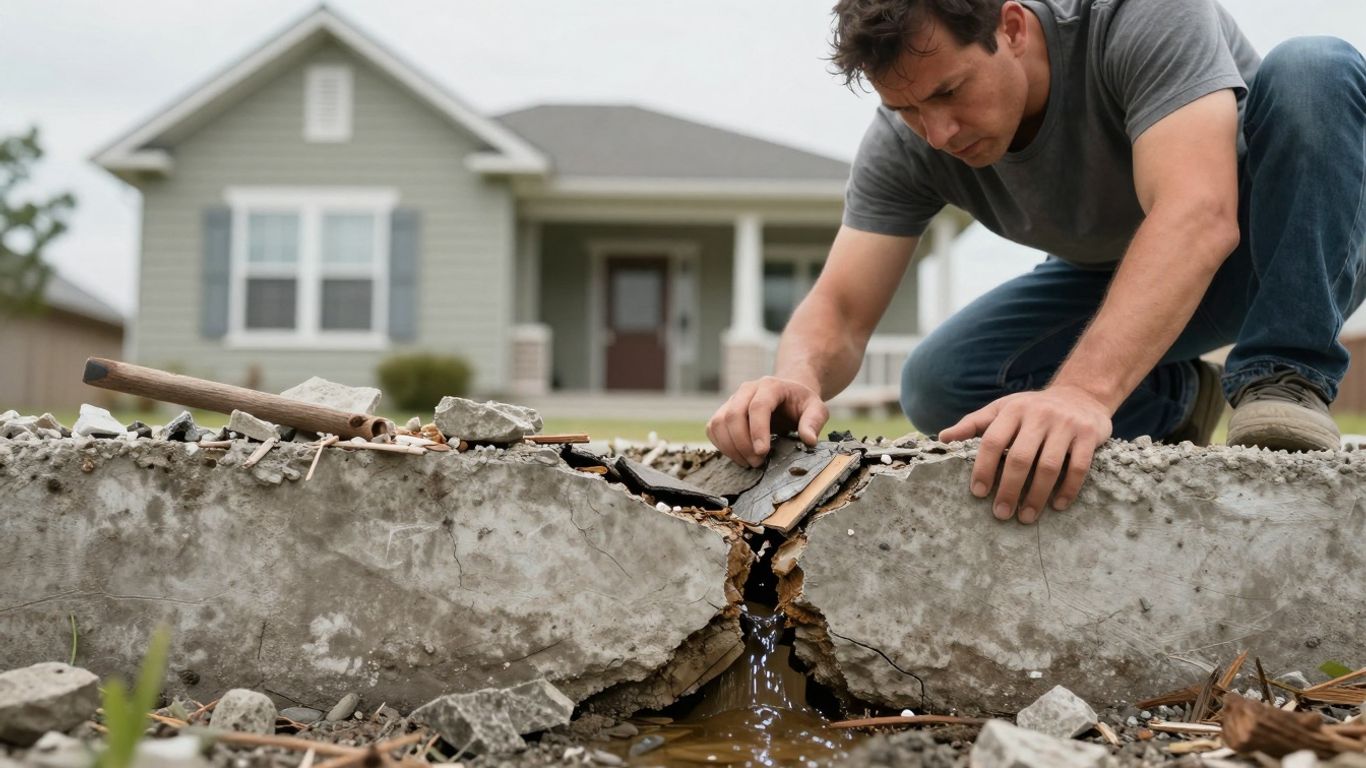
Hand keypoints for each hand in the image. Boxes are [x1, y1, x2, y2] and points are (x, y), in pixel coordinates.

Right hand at [707, 376, 829, 466]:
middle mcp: (747, 390)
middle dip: (743, 444)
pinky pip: (713, 429)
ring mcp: (732, 400)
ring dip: (731, 447)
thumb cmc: (801, 403)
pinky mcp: (724, 411)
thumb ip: (813, 422)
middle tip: (758, 462)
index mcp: (770, 386)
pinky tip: (739, 456)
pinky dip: (722, 446)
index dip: (758, 431)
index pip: (758, 406)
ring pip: (719, 422)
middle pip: (734, 415)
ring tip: (749, 462)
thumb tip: (809, 440)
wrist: (787, 394)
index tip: (763, 452)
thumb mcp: (816, 408)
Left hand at [937, 384, 1111, 523]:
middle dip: (1008, 489)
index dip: (983, 468)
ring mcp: (1065, 425)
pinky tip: (1057, 505)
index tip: (978, 493)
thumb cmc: (1032, 409)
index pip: (992, 441)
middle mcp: (1038, 416)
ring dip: (1036, 495)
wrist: (1081, 394)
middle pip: (1019, 458)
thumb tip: (942, 438)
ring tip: (1026, 517)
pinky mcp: (1088, 435)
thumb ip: (974, 424)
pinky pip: (1078, 467)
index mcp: (1013, 410)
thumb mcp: (1002, 409)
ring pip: (1048, 466)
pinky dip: (1067, 489)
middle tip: (1001, 513)